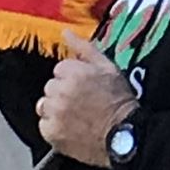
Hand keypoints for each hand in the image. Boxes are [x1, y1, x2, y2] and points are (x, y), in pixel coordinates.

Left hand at [36, 32, 136, 167]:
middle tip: (82, 104)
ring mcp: (55, 112)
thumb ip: (84, 48)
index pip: (59, 70)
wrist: (125, 136)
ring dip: (56, 110)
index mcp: (72, 72)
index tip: (85, 89)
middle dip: (63, 93)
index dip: (73, 79)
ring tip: (76, 116)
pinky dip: (55, 128)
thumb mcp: (108, 68)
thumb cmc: (119, 102)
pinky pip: (44, 125)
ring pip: (44, 105)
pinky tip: (71, 128)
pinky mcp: (52, 132)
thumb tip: (66, 33)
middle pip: (50, 87)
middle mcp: (60, 91)